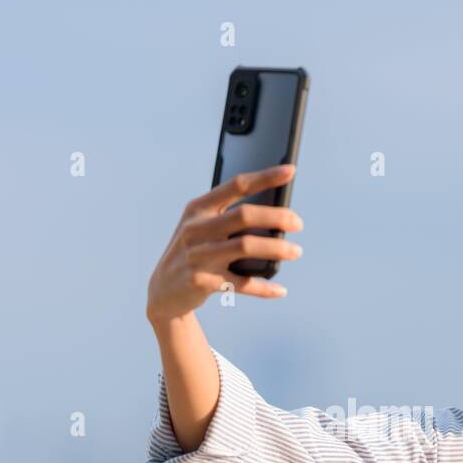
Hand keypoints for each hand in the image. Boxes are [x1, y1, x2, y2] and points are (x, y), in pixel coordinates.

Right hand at [146, 163, 303, 327]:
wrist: (164, 292)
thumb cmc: (193, 253)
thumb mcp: (201, 228)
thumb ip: (229, 218)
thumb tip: (277, 215)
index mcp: (198, 208)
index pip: (236, 185)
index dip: (265, 177)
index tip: (290, 171)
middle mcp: (196, 229)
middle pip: (245, 215)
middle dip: (277, 217)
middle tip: (298, 223)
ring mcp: (198, 256)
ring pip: (247, 247)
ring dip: (277, 249)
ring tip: (295, 251)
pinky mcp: (203, 282)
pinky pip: (242, 284)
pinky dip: (264, 288)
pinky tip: (280, 289)